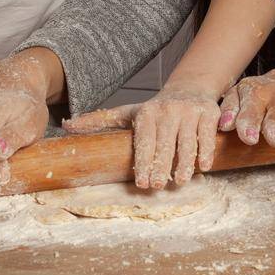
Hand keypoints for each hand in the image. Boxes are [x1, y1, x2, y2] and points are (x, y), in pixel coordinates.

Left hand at [64, 86, 220, 189]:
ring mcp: (189, 112)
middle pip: (165, 143)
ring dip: (184, 163)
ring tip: (179, 181)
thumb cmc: (156, 109)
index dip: (143, 162)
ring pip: (187, 141)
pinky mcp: (209, 114)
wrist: (190, 88)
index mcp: (146, 113)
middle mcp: (168, 110)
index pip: (144, 141)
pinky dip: (206, 152)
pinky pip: (207, 136)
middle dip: (161, 165)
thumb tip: (66, 127)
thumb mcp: (127, 113)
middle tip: (158, 186)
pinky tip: (203, 167)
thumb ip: (98, 121)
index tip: (141, 182)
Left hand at [219, 57, 274, 147]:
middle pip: (270, 110)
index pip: (244, 106)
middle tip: (270, 138)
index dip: (239, 118)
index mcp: (252, 93)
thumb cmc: (265, 97)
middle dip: (270, 124)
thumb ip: (232, 113)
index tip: (236, 131)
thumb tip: (219, 127)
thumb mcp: (245, 99)